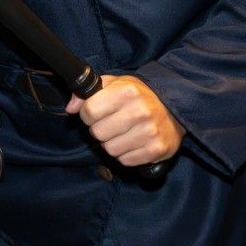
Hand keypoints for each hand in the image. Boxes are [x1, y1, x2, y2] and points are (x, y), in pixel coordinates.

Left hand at [66, 74, 183, 165]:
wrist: (175, 110)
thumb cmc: (139, 96)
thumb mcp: (115, 84)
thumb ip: (89, 92)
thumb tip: (71, 108)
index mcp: (126, 92)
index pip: (89, 111)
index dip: (87, 114)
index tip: (96, 113)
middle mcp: (139, 112)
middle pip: (97, 133)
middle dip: (99, 129)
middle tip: (111, 124)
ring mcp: (150, 132)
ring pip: (110, 149)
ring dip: (112, 143)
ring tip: (122, 133)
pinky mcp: (157, 150)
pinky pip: (125, 160)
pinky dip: (125, 154)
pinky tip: (133, 143)